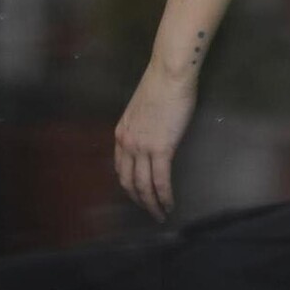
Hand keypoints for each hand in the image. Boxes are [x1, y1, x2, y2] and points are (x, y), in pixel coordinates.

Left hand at [114, 59, 197, 222]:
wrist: (169, 74)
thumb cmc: (161, 85)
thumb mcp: (141, 110)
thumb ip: (143, 128)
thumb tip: (153, 138)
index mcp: (122, 133)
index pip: (120, 168)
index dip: (129, 185)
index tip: (139, 194)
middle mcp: (127, 143)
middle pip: (128, 182)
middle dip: (139, 201)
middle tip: (150, 211)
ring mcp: (142, 147)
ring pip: (144, 186)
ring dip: (152, 204)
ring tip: (161, 214)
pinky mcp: (161, 149)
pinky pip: (161, 181)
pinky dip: (164, 196)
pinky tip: (170, 205)